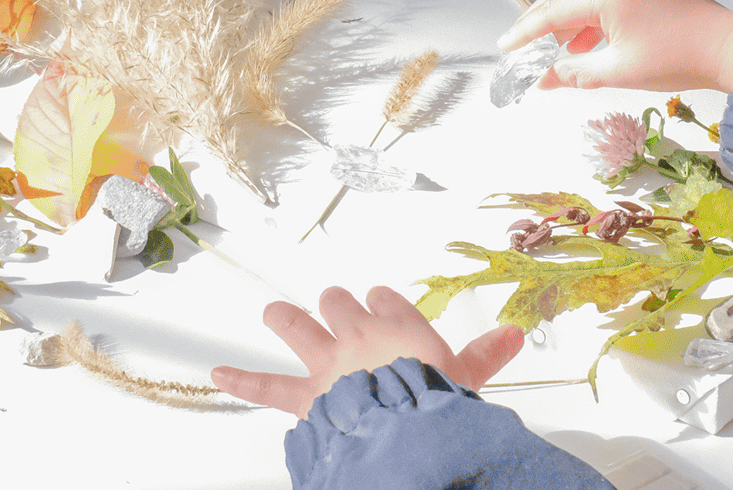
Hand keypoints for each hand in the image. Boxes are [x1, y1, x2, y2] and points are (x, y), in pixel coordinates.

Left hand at [208, 287, 524, 418]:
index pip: (386, 300)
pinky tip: (217, 372)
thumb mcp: (467, 380)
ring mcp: (327, 361)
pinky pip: (266, 384)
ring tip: (274, 313)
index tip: (384, 308)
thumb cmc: (435, 405)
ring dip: (285, 318)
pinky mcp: (305, 395)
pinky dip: (241, 378)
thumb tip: (515, 333)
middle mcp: (358, 334)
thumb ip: (486, 356)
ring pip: (297, 325)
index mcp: (398, 326)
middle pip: (339, 302)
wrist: (401, 431)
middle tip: (336, 311)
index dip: (383, 304)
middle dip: (336, 305)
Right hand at [495, 0, 732, 93]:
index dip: (526, 32)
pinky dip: (590, 17)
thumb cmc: (677, 58)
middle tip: (520, 48)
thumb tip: (543, 80)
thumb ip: (573, 72)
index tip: (506, 47)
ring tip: (549, 51)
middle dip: (540, 24)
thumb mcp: (618, 70)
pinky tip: (582, 42)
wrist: (726, 46)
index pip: (553, 11)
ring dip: (565, 21)